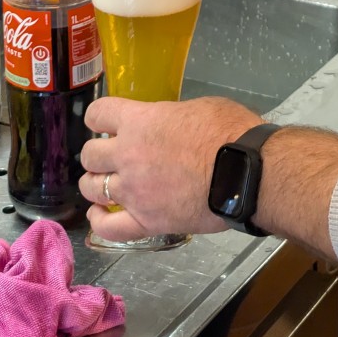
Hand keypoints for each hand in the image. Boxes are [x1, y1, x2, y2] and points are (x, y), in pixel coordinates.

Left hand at [79, 93, 261, 242]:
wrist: (248, 172)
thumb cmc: (229, 131)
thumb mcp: (196, 107)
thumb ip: (169, 117)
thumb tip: (166, 128)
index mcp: (139, 122)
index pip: (97, 114)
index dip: (99, 118)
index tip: (107, 124)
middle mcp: (127, 156)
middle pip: (89, 155)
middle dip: (98, 154)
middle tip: (113, 157)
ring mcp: (133, 192)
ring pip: (91, 188)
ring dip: (96, 184)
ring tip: (107, 185)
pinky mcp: (146, 222)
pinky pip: (108, 228)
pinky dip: (99, 222)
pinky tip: (101, 214)